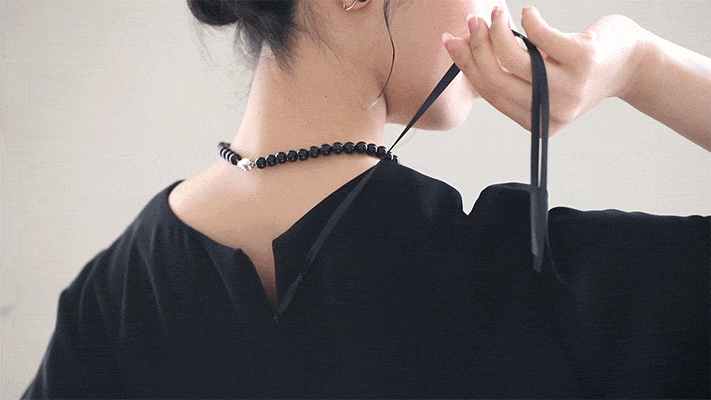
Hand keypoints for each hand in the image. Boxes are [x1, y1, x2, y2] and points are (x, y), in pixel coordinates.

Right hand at [442, 6, 647, 135]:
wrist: (632, 64)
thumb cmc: (582, 69)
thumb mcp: (543, 81)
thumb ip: (513, 77)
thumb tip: (467, 51)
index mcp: (536, 122)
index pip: (490, 92)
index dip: (466, 65)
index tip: (451, 41)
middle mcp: (552, 111)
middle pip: (497, 78)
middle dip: (477, 46)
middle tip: (473, 22)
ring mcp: (569, 88)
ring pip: (514, 59)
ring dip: (498, 30)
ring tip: (498, 12)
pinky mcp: (583, 60)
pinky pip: (541, 37)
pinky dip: (529, 21)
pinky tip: (529, 13)